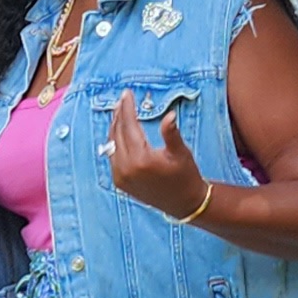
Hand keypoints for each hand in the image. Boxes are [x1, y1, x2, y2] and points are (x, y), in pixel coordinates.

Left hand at [108, 91, 207, 223]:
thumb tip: (170, 115)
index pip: (129, 126)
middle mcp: (126, 168)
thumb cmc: (185, 176)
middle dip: (119, 114)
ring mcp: (120, 176)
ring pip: (112, 143)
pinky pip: (112, 156)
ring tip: (119, 111)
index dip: (127, 108)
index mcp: (140, 159)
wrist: (184, 203)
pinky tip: (119, 132)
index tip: (127, 94)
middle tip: (122, 99)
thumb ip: (172, 133)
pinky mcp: (119, 182)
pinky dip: (115, 142)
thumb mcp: (180, 152)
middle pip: (117, 133)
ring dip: (115, 126)